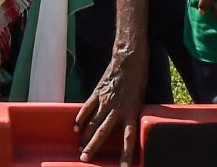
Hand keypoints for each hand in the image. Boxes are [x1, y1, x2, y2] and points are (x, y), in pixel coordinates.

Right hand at [75, 48, 146, 164]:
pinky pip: (87, 108)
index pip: (128, 140)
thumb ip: (132, 115)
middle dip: (93, 147)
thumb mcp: (140, 101)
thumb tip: (126, 129)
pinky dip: (81, 117)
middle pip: (103, 133)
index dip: (126, 155)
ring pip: (93, 122)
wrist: (130, 59)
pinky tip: (76, 127)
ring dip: (85, 136)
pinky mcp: (98, 92)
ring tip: (80, 148)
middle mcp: (117, 109)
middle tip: (85, 159)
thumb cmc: (138, 81)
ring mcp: (105, 101)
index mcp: (131, 113)